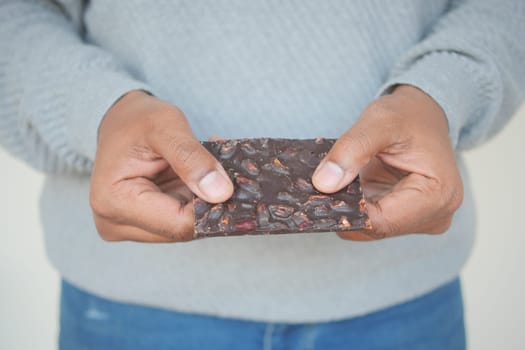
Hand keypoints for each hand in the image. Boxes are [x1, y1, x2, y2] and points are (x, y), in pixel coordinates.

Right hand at [90, 91, 233, 241]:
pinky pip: (182, 219)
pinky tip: (203, 177)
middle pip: (183, 230)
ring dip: (205, 200)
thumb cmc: (136, 119)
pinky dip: (197, 199)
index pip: (178, 224)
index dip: (212, 207)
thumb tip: (221, 193)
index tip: (234, 183)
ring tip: (212, 168)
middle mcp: (116, 223)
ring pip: (185, 226)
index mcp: (113, 202)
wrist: (121, 122)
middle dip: (210, 203)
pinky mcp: (144, 225)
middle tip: (229, 170)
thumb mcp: (166, 126)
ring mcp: (129, 227)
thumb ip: (192, 158)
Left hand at [312, 85, 462, 239]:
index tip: (319, 192)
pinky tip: (346, 185)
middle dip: (345, 209)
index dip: (346, 211)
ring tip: (335, 180)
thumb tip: (323, 184)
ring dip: (349, 207)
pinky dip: (355, 205)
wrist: (422, 114)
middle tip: (320, 184)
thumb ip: (350, 151)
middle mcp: (436, 215)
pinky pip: (372, 220)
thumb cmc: (408, 115)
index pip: (381, 222)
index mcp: (438, 196)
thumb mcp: (378, 122)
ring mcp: (423, 221)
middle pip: (375, 228)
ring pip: (370, 227)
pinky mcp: (408, 219)